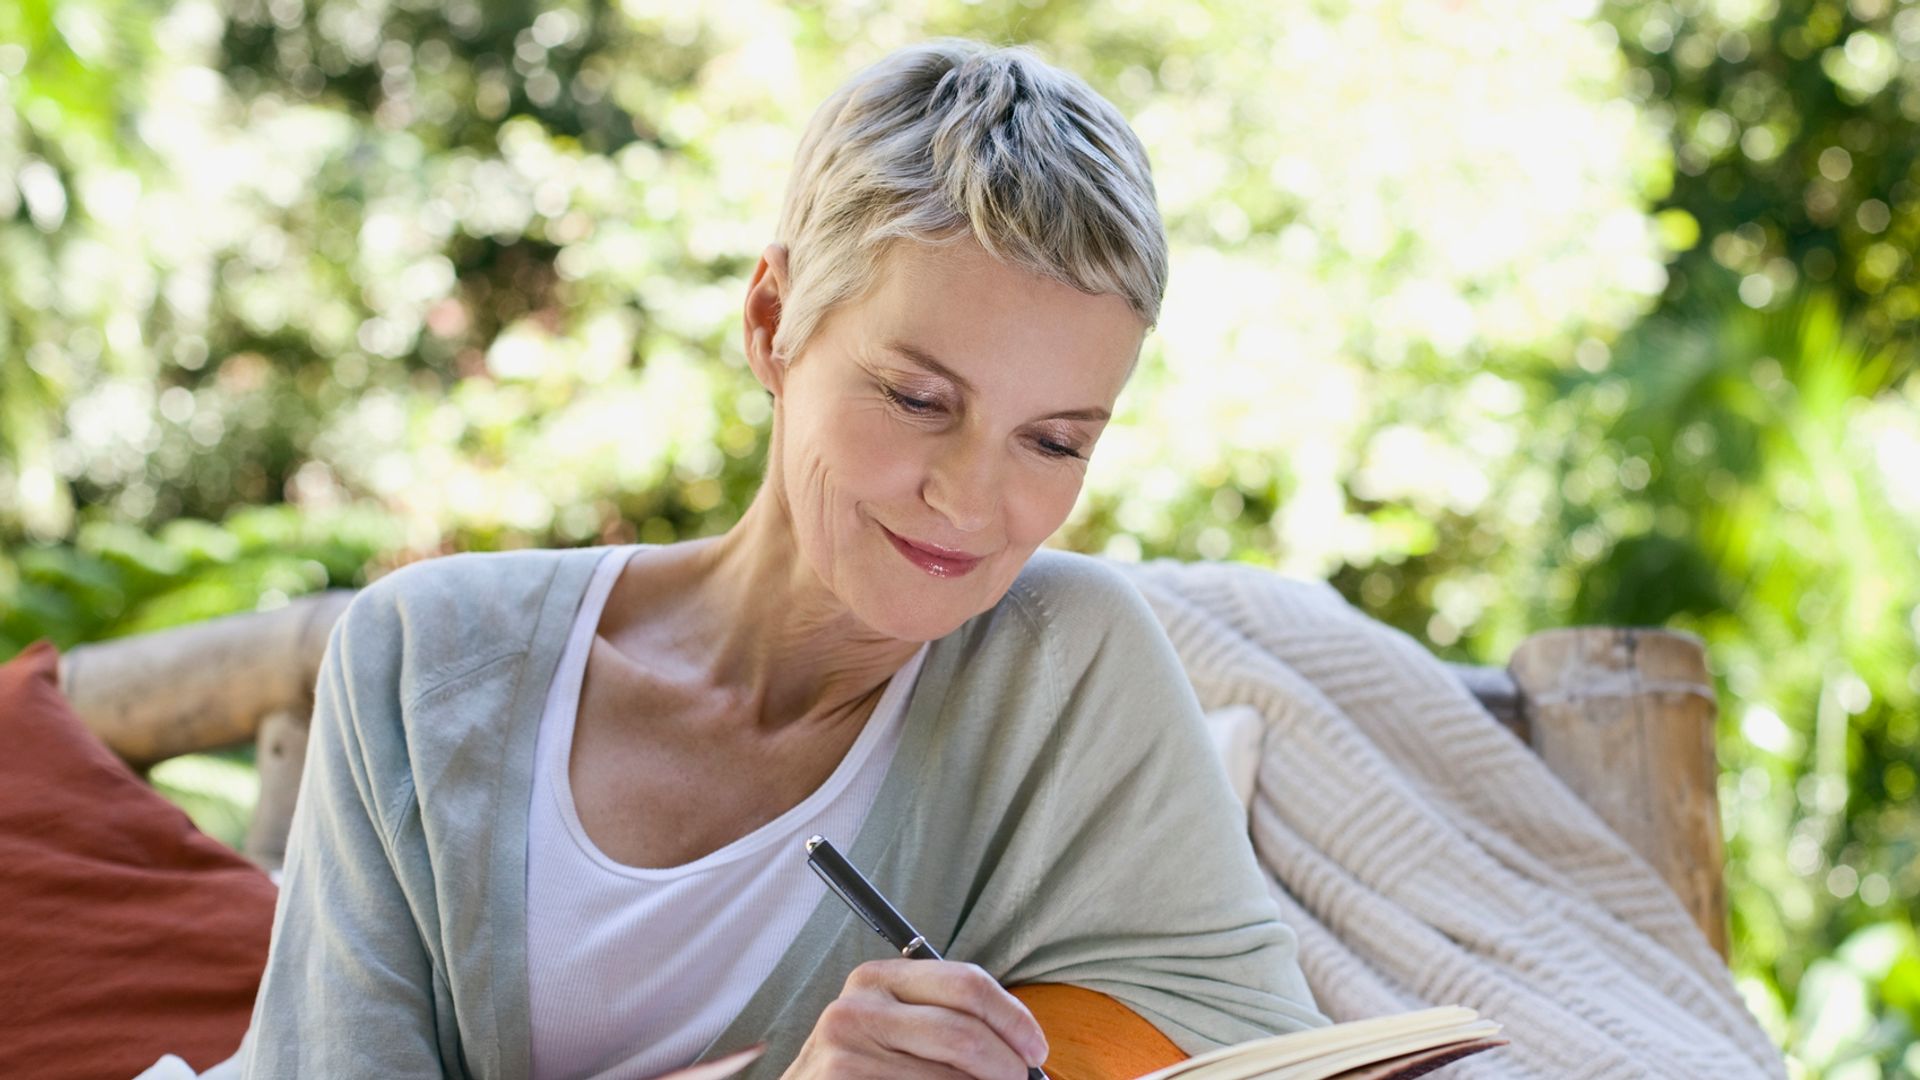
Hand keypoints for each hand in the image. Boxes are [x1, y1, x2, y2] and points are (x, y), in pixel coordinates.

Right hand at [780, 959, 1049, 1079]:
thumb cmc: (861, 1069)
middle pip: (965, 1036)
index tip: (1037, 1050)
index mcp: (876, 978)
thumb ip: (943, 1019)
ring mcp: (845, 1056)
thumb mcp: (892, 1029)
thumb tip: (1023, 1045)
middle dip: (1008, 1068)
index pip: (966, 984)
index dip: (1014, 1019)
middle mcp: (856, 1010)